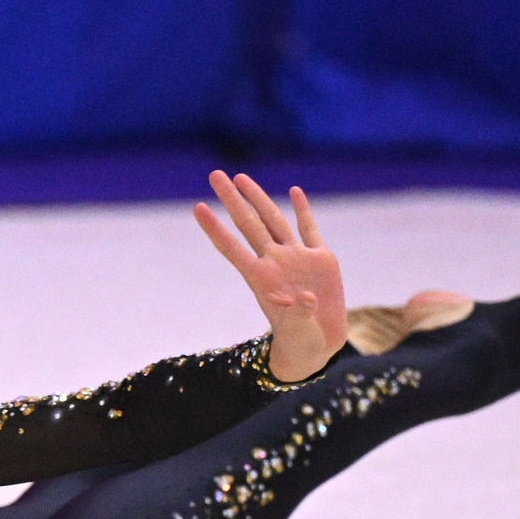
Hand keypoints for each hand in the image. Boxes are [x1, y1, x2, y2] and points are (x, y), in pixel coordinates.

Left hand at [192, 171, 345, 380]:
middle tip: (215, 174)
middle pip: (249, 224)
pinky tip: (294, 191)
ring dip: (258, 198)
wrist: (318, 344)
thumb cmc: (300, 341)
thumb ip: (299, 314)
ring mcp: (297, 258)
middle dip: (232, 199)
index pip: (231, 248)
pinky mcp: (321, 260)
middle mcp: (275, 263)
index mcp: (261, 279)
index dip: (214, 229)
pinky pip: (310, 229)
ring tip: (241, 177)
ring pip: (274, 220)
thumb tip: (307, 298)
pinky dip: (303, 210)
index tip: (198, 208)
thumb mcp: (297, 331)